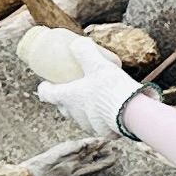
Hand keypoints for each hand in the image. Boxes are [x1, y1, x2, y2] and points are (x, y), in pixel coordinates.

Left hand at [18, 32, 142, 135]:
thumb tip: (76, 43)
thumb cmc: (110, 88)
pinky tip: (111, 111)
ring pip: (80, 117)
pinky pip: (98, 125)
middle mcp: (75, 113)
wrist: (131, 112)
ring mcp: (89, 124)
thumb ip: (84, 51)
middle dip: (65, 99)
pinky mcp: (104, 132)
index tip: (46, 84)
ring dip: (84, 110)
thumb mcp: (97, 64)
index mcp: (68, 97)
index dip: (45, 88)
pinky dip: (101, 118)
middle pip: (63, 107)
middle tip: (72, 90)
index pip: (47, 94)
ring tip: (95, 101)